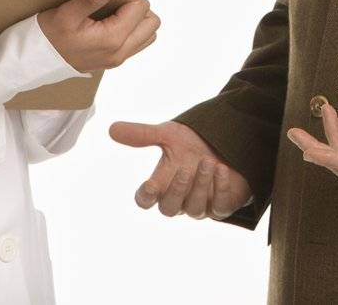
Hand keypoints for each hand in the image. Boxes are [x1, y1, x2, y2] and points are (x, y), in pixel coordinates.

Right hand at [37, 0, 158, 72]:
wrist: (34, 61)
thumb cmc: (48, 37)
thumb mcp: (66, 13)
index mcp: (113, 39)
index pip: (141, 8)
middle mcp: (119, 52)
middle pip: (151, 23)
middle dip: (137, 8)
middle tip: (114, 3)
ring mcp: (116, 59)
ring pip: (145, 35)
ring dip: (136, 21)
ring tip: (113, 13)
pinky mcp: (111, 61)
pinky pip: (134, 44)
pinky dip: (129, 31)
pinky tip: (108, 24)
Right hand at [108, 120, 252, 219]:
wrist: (226, 142)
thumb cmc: (192, 144)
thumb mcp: (169, 135)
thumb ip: (143, 134)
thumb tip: (112, 128)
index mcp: (162, 184)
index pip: (145, 200)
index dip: (146, 197)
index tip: (150, 185)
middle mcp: (179, 199)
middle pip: (169, 209)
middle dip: (177, 190)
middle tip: (184, 169)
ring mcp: (201, 205)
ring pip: (194, 209)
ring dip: (201, 185)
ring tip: (208, 162)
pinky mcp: (223, 206)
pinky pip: (221, 208)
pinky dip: (221, 189)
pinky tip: (222, 170)